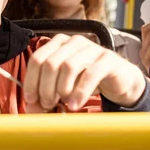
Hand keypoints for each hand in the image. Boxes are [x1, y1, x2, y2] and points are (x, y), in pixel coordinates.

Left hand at [24, 34, 145, 112]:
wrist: (119, 80)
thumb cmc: (86, 81)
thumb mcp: (63, 87)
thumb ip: (46, 95)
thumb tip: (30, 107)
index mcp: (58, 43)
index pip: (37, 59)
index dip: (31, 80)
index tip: (31, 99)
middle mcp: (73, 42)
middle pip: (50, 63)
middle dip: (45, 88)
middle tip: (48, 104)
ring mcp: (91, 48)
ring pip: (68, 67)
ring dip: (62, 90)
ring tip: (64, 104)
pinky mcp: (107, 58)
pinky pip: (90, 74)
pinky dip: (79, 92)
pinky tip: (75, 104)